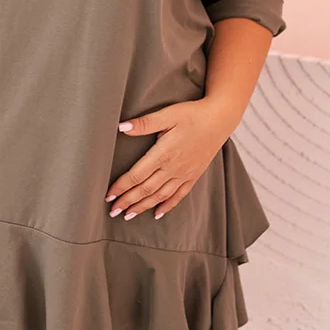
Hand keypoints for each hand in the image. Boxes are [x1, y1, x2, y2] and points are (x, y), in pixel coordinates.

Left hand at [106, 98, 236, 220]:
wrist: (220, 119)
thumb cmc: (192, 114)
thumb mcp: (167, 114)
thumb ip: (144, 123)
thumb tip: (122, 127)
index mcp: (163, 154)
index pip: (137, 175)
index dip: (121, 187)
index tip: (108, 196)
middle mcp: (173, 168)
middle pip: (146, 189)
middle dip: (128, 201)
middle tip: (113, 211)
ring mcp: (184, 174)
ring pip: (160, 195)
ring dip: (143, 206)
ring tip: (129, 215)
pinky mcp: (194, 175)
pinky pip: (179, 195)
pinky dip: (167, 206)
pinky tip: (157, 213)